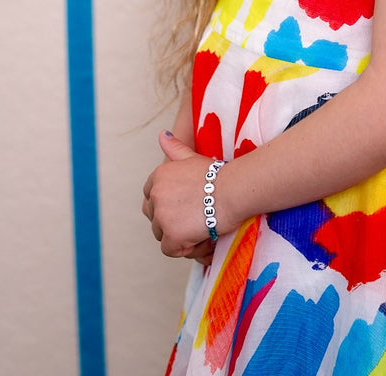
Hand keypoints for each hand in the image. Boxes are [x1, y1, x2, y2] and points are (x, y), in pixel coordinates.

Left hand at [142, 132, 216, 258]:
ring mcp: (162, 216)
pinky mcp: (171, 235)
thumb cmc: (219, 174)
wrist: (234, 189)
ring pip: (162, 235)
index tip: (184, 207)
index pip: (150, 197)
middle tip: (194, 219)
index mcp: (159, 175)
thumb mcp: (193, 157)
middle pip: (154, 218)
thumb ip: (175, 149)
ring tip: (201, 228)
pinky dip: (185, 248)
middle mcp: (155, 194)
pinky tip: (201, 236)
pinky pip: (171, 250)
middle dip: (170, 222)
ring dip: (179, 236)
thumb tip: (162, 135)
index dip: (166, 206)